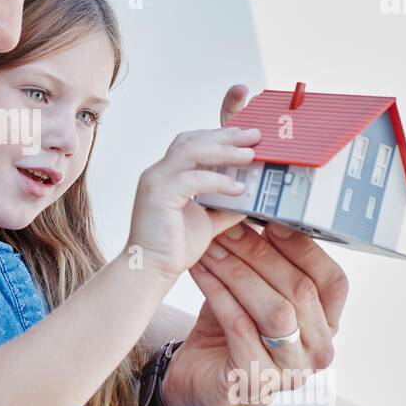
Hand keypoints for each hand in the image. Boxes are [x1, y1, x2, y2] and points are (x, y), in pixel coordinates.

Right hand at [125, 124, 262, 282]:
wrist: (152, 269)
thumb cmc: (174, 246)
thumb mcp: (208, 220)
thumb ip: (226, 206)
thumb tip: (252, 198)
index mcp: (167, 174)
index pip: (192, 143)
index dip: (219, 136)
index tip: (245, 136)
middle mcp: (159, 172)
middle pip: (193, 140)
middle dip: (226, 136)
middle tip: (254, 136)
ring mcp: (156, 181)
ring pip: (192, 151)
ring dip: (224, 151)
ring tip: (250, 155)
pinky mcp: (158, 194)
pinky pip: (193, 179)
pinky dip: (218, 180)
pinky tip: (238, 187)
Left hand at [158, 83, 349, 405]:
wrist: (196, 378)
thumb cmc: (230, 312)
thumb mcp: (247, 267)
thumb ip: (256, 211)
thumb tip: (248, 115)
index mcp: (330, 319)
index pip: (331, 276)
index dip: (300, 240)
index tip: (268, 207)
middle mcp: (322, 349)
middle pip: (296, 288)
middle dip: (256, 247)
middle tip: (223, 214)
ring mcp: (292, 374)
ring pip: (269, 310)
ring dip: (233, 270)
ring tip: (202, 239)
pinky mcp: (255, 387)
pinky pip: (239, 333)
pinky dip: (217, 298)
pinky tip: (196, 272)